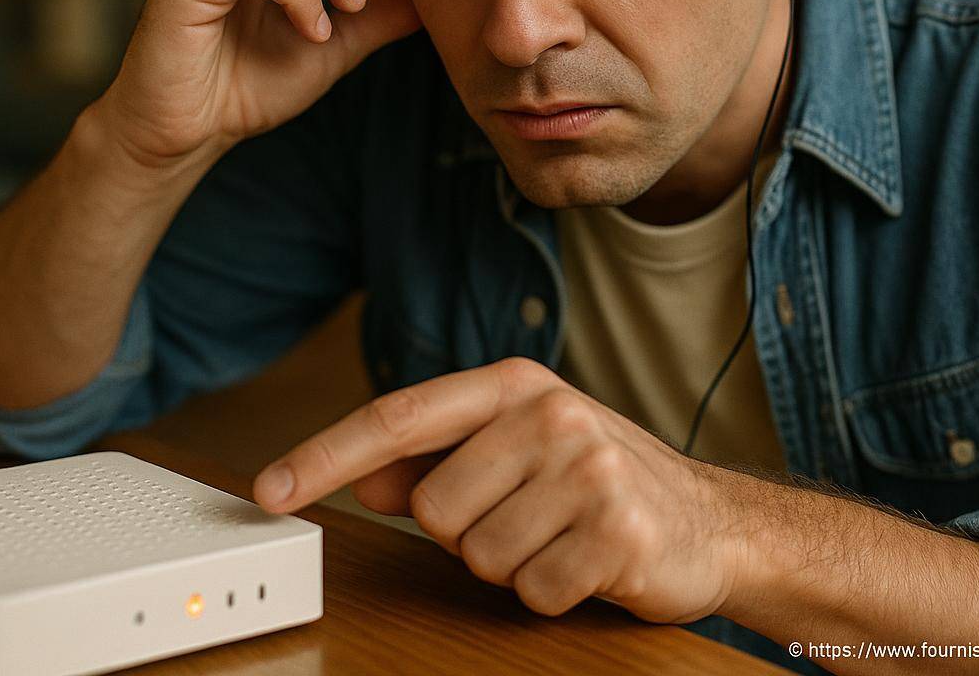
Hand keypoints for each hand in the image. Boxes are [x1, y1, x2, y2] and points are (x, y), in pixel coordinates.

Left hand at [253, 357, 746, 623]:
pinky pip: (531, 591)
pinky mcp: (616, 528)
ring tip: (559, 538)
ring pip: (477, 556)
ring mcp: (587, 467)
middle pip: (432, 508)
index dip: (325, 456)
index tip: (268, 490)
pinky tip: (586, 564)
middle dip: (466, 533)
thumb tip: (364, 480)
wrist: (710, 520)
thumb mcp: (515, 453)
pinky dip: (550, 593)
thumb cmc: (597, 481)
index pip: (396, 418)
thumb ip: (436, 461)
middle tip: (525, 519)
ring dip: (511, 566)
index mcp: (513, 385)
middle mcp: (549, 412)